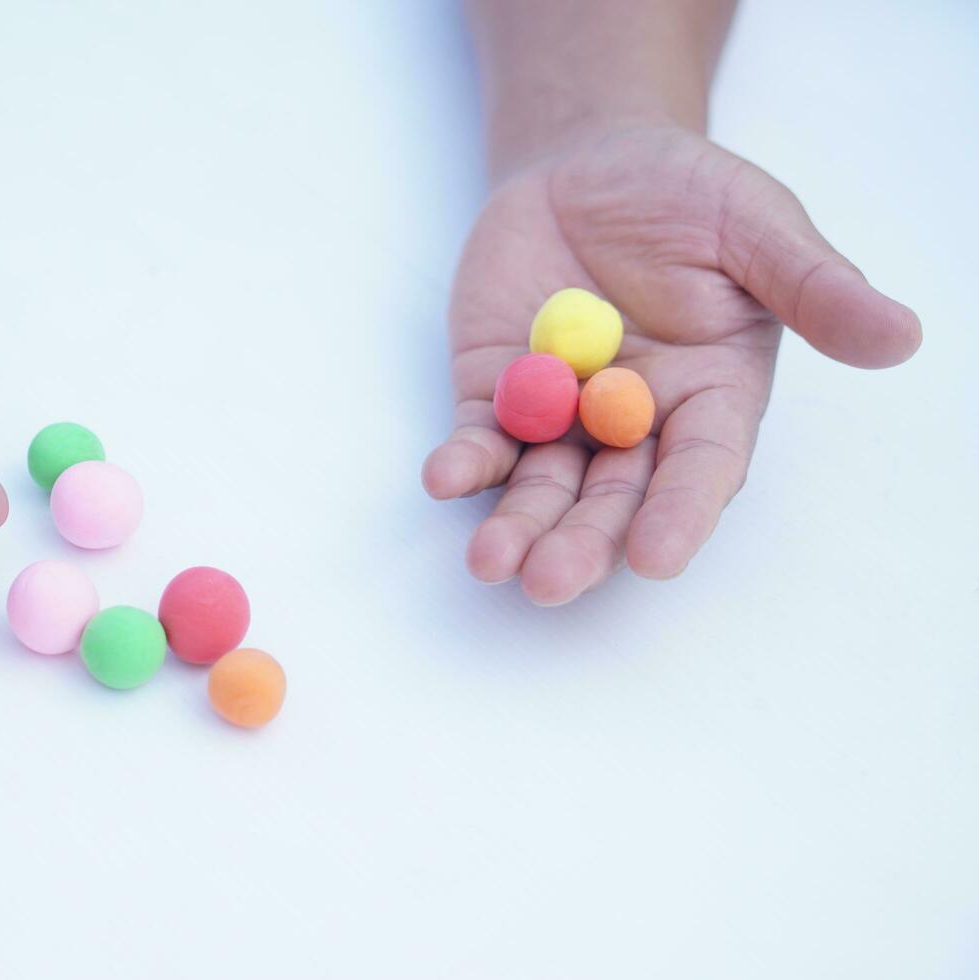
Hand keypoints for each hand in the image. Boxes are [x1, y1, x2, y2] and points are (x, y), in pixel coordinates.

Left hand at [422, 126, 918, 604]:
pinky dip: (462, 462)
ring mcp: (560, 414)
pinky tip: (443, 478)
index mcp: (710, 397)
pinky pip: (479, 438)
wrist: (587, 163)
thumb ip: (812, 286)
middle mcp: (635, 423)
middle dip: (582, 542)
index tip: (659, 555)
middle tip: (550, 582)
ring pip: (540, 486)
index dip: (681, 513)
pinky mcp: (497, 393)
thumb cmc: (685, 194)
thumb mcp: (755, 224)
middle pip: (611, 499)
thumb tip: (900, 337)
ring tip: (491, 561)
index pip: (701, 468)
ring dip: (516, 525)